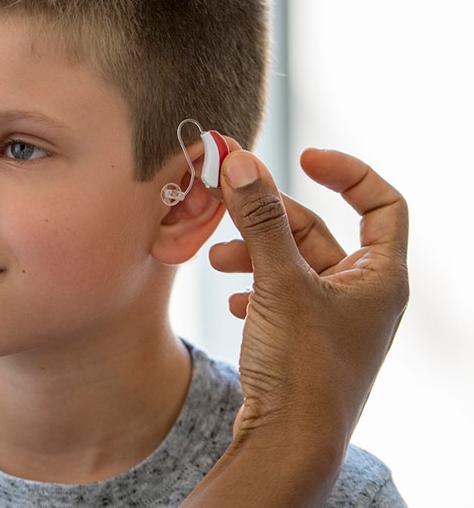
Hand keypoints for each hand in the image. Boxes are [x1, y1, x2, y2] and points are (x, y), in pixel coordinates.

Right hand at [183, 147, 408, 505]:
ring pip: (291, 263)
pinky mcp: (303, 340)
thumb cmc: (302, 368)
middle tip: (228, 202)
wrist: (288, 443)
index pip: (382, 203)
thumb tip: (241, 160)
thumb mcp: (278, 282)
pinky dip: (253, 288)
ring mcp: (333, 319)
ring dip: (252, 253)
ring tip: (217, 259)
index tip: (303, 157)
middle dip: (269, 218)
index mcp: (380, 277)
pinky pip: (278, 295)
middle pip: (318, 230)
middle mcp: (363, 294)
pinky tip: (233, 300)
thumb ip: (259, 219)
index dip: (347, 172)